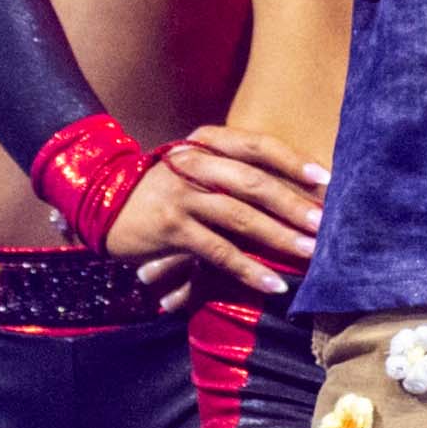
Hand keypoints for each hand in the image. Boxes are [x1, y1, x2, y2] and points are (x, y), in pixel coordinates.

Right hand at [108, 124, 325, 301]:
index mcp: (206, 143)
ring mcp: (181, 197)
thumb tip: (293, 191)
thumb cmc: (162, 185)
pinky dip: (248, 269)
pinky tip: (273, 284)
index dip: (292, 161)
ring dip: (279, 237)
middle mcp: (195, 165)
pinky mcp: (171, 229)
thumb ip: (233, 172)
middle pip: (254, 183)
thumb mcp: (195, 166)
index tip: (325, 179)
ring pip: (240, 217)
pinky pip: (218, 252)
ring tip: (310, 253)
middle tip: (326, 223)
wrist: (101, 199)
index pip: (257, 146)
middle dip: (294, 205)